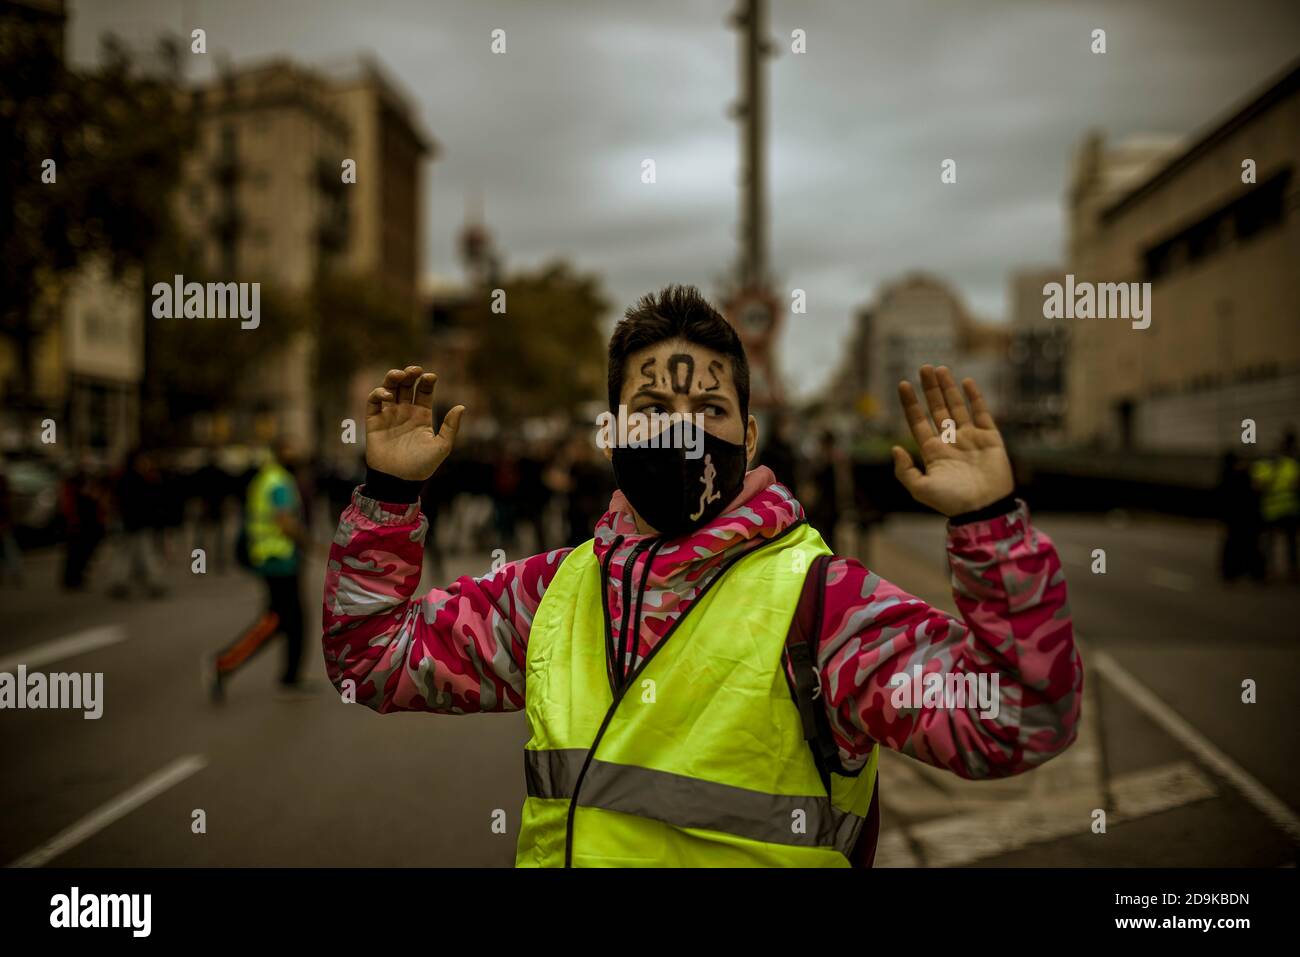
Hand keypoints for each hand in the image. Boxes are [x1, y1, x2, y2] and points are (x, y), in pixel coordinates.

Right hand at [365, 365, 464, 480]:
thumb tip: (461, 407)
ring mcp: (389, 416)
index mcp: (422, 416)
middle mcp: (405, 413)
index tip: (431, 376)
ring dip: (393, 378)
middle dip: (410, 374)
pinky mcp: (374, 422)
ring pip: (389, 389)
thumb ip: (450, 428)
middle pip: (406, 386)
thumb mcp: (442, 447)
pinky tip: (389, 396)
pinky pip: (373, 402)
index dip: (426, 381)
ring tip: (400, 375)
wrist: (399, 481)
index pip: (423, 391)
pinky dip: (378, 394)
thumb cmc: (422, 466)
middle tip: (415, 370)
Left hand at [891, 365, 1013, 516]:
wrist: (985, 509)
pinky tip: (966, 382)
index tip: (903, 384)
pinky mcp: (990, 437)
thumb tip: (894, 448)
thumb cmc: (952, 502)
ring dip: (948, 388)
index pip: (918, 421)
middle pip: (937, 409)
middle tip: (923, 368)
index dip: (911, 403)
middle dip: (930, 389)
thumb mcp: (921, 489)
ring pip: (957, 406)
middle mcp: (950, 441)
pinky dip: (975, 397)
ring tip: (939, 369)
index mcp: (933, 451)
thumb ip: (905, 471)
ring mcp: (970, 438)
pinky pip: (981, 413)